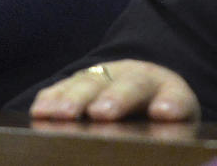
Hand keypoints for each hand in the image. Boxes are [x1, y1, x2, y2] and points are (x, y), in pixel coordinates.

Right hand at [28, 59, 199, 121]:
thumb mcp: (173, 129)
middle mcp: (139, 78)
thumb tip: (154, 142)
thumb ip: (165, 131)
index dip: (171, 104)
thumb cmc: (160, 122)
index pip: (176, 97)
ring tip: (63, 113)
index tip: (163, 113)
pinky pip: (65, 86)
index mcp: (171, 93)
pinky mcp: (83, 79)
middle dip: (115, 98)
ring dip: (76, 97)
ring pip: (93, 82)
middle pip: (131, 85)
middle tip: (102, 113)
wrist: (145, 93)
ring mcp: (109, 74)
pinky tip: (40, 110)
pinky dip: (52, 98)